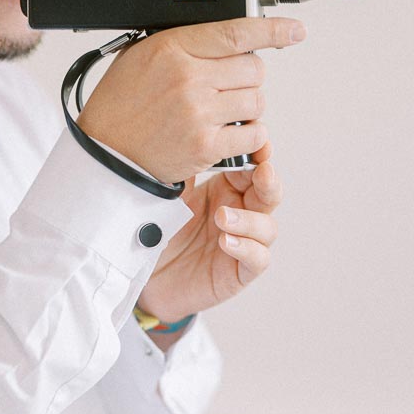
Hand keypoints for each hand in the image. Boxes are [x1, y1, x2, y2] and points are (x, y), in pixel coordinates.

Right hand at [77, 16, 305, 183]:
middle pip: (254, 67)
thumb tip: (224, 37)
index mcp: (172, 48)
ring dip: (248, 106)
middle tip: (226, 87)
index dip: (272, 29)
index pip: (236, 32)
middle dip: (247, 77)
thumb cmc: (119, 107)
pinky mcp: (205, 145)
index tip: (294, 30)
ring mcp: (199, 112)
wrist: (105, 154)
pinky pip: (253, 133)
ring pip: (257, 100)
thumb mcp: (140, 57)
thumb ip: (182, 44)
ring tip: (223, 111)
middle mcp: (188, 77)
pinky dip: (249, 134)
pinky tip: (230, 132)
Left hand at [136, 141, 282, 323]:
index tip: (256, 143)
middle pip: (269, 193)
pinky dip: (246, 248)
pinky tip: (226, 242)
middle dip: (268, 181)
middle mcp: (240, 213)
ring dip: (249, 219)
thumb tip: (188, 136)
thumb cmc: (158, 233)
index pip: (252, 168)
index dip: (258, 155)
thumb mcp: (167, 197)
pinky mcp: (239, 272)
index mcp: (225, 190)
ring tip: (222, 217)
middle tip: (261, 171)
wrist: (144, 277)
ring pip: (267, 227)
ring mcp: (243, 243)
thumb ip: (182, 171)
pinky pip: (258, 259)